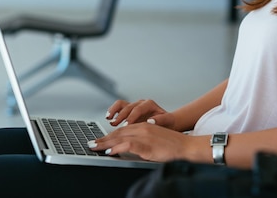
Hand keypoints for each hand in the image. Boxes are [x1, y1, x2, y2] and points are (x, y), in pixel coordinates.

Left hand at [88, 122, 202, 162]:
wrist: (185, 146)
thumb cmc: (171, 145)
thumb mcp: (154, 139)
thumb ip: (141, 140)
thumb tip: (128, 147)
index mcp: (144, 125)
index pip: (122, 130)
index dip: (109, 135)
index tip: (98, 140)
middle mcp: (142, 127)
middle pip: (118, 132)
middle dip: (103, 139)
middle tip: (91, 144)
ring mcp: (144, 135)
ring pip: (120, 137)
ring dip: (105, 143)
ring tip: (95, 147)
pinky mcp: (146, 144)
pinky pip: (127, 145)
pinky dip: (116, 148)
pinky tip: (109, 152)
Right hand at [106, 99, 176, 129]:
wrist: (167, 123)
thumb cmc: (168, 123)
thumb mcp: (167, 121)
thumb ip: (160, 120)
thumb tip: (151, 121)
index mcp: (149, 104)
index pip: (138, 109)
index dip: (131, 117)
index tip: (126, 125)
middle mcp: (141, 103)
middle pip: (128, 106)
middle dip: (121, 116)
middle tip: (115, 124)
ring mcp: (134, 107)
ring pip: (121, 104)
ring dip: (114, 111)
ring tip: (109, 119)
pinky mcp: (129, 112)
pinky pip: (119, 109)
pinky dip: (113, 112)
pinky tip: (109, 119)